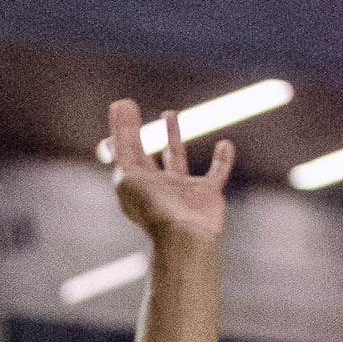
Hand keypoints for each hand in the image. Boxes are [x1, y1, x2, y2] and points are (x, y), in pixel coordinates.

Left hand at [107, 98, 231, 249]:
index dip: (122, 129)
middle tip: (139, 110)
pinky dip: (223, 159)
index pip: (126, 151)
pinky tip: (224, 144)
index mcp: (136, 185)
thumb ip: (123, 142)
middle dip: (144, 133)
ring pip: (176, 157)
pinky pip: (217, 172)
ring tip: (170, 113)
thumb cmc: (154, 208)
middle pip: (147, 154)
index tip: (121, 105)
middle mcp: (157, 186)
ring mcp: (182, 190)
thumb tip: (119, 107)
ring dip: (173, 136)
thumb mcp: (129, 172)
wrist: (183, 236)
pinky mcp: (207, 194)